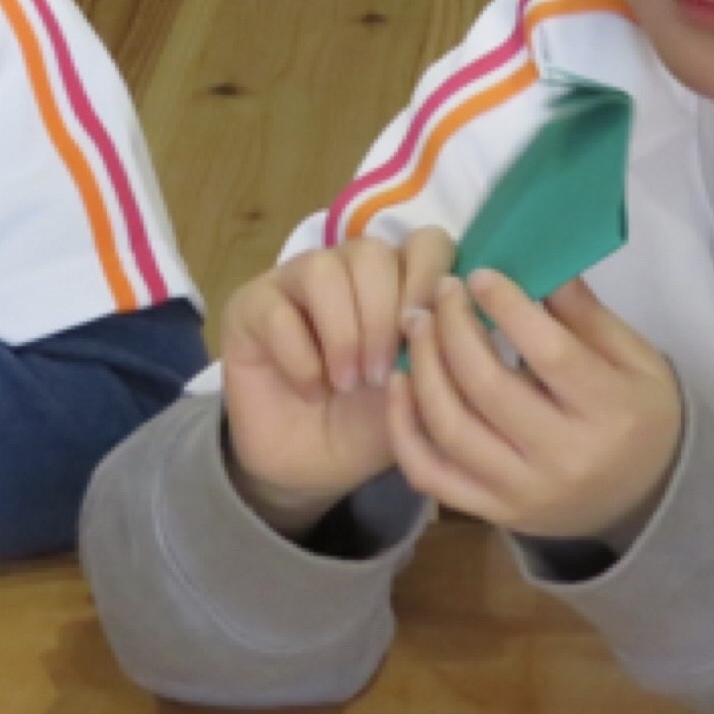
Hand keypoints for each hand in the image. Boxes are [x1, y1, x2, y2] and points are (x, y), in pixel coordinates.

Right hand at [218, 227, 453, 527]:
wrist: (309, 471)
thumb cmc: (367, 427)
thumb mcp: (420, 394)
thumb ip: (442, 353)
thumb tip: (461, 315)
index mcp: (397, 282)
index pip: (424, 243)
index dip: (429, 280)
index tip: (425, 333)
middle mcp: (347, 271)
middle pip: (371, 253)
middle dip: (381, 317)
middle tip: (379, 375)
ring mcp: (294, 283)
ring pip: (324, 270)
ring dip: (343, 333)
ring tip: (347, 382)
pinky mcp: (251, 308)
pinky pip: (278, 312)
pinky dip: (302, 357)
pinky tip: (310, 389)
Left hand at [387, 270, 681, 542]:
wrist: (642, 500)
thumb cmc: (640, 416)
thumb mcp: (636, 359)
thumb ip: (585, 314)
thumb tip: (537, 261)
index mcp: (609, 412)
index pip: (548, 352)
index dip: (506, 308)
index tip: (480, 275)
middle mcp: (563, 458)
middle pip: (487, 387)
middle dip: (453, 329)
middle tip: (441, 292)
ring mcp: (522, 492)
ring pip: (450, 429)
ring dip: (422, 369)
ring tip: (417, 326)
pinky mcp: (492, 511)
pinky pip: (430, 473)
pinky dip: (405, 429)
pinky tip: (400, 383)